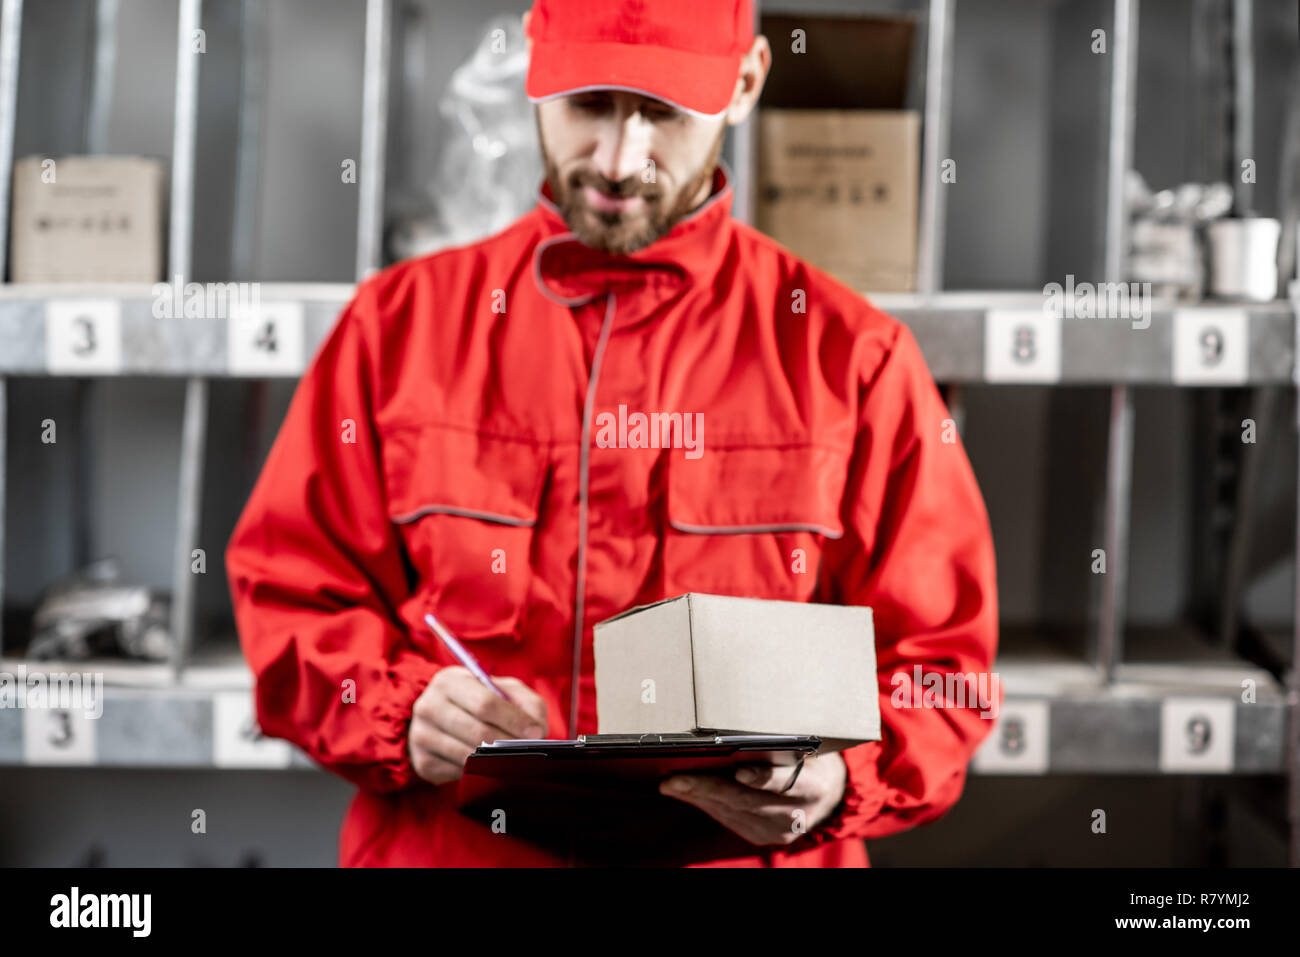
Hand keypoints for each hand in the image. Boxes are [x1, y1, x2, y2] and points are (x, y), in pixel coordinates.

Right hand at [407, 667, 547, 785]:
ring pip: (467, 755)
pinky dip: (478, 772)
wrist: (438, 717)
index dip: (513, 720)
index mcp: (449, 682)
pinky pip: (458, 773)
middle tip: (528, 749)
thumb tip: (536, 730)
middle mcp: (428, 706)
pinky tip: (488, 766)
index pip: (485, 703)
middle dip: (508, 743)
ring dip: (496, 760)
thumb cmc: (477, 701)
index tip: (535, 732)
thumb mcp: (501, 690)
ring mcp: (421, 736)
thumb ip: (525, 702)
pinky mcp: (423, 763)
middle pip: (477, 732)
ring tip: (515, 759)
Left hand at [658, 751, 846, 846]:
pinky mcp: (763, 837)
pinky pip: (729, 819)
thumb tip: (742, 721)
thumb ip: (784, 741)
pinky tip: (686, 792)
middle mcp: (796, 813)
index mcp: (813, 786)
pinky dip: (706, 804)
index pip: (786, 782)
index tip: (740, 772)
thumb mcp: (808, 745)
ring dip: (698, 796)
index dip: (763, 778)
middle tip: (675, 778)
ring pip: (732, 811)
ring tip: (671, 782)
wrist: (829, 795)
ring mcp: (778, 830)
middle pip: (747, 800)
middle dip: (708, 788)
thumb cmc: (811, 758)